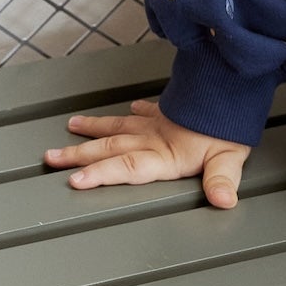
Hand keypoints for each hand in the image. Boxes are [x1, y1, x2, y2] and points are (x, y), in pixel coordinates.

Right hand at [44, 98, 250, 208]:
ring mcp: (160, 122)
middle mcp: (154, 138)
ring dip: (93, 129)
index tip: (74, 180)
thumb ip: (221, 180)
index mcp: (165, 155)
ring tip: (71, 128)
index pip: (126, 167)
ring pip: (118, 125)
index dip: (101, 175)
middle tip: (51, 158)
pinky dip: (134, 110)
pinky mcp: (171, 109)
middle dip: (79, 155)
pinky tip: (129, 108)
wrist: (234, 84)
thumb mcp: (229, 156)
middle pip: (110, 147)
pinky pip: (146, 109)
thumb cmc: (231, 125)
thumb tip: (222, 201)